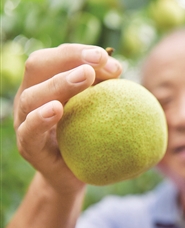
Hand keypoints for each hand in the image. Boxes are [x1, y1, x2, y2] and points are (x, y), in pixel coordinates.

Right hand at [13, 44, 122, 193]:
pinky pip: (29, 131)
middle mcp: (31, 97)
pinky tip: (57, 110)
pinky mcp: (28, 147)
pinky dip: (40, 118)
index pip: (57, 57)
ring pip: (32, 96)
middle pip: (39, 66)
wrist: (75, 175)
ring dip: (60, 83)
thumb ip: (102, 88)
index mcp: (46, 83)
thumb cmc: (88, 136)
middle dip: (70, 58)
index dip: (80, 52)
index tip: (109, 57)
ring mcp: (25, 122)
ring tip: (85, 76)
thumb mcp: (98, 108)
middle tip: (99, 60)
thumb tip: (117, 67)